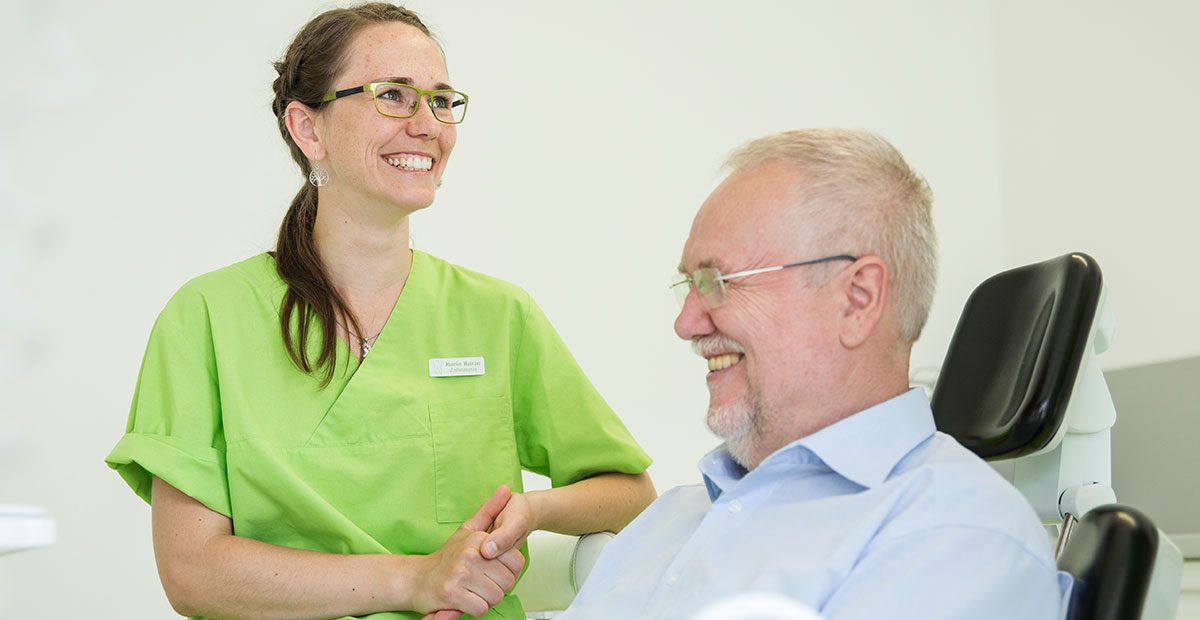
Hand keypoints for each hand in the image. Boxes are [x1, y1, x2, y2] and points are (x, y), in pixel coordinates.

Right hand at [412, 486, 525, 617]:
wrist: (414, 580)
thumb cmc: (445, 558)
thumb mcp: (468, 531)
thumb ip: (489, 511)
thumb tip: (506, 489)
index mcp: (477, 540)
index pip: (516, 562)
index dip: (508, 571)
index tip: (493, 571)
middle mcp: (470, 555)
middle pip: (507, 582)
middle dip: (497, 587)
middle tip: (481, 584)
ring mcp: (460, 574)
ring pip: (495, 597)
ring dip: (486, 600)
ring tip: (472, 592)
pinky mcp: (452, 594)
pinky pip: (481, 609)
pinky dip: (475, 609)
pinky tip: (465, 600)